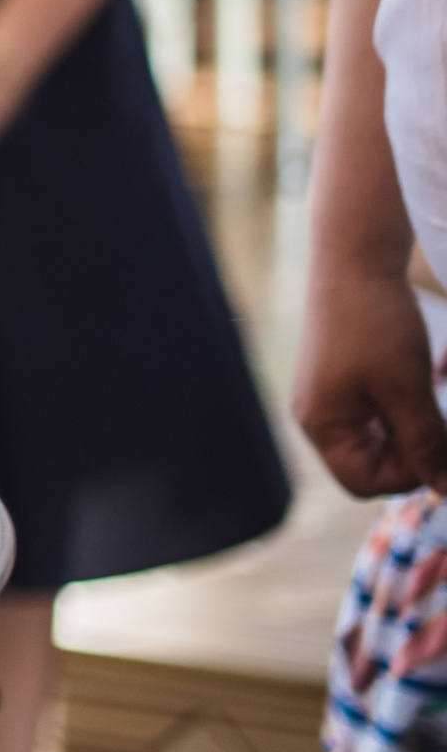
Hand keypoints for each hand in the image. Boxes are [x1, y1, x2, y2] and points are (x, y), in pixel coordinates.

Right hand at [295, 263, 446, 495]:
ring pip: (375, 441)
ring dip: (409, 433)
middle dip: (411, 453)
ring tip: (429, 402)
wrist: (354, 263)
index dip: (409, 476)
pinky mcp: (339, 382)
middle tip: (442, 425)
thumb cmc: (376, 324)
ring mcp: (326, 398)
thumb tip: (444, 489)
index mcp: (321, 424)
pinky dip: (400, 414)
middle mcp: (316, 416)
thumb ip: (426, 444)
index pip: (363, 482)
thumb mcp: (408, 390)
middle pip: (368, 465)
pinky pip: (372, 417)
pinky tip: (416, 390)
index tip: (440, 448)